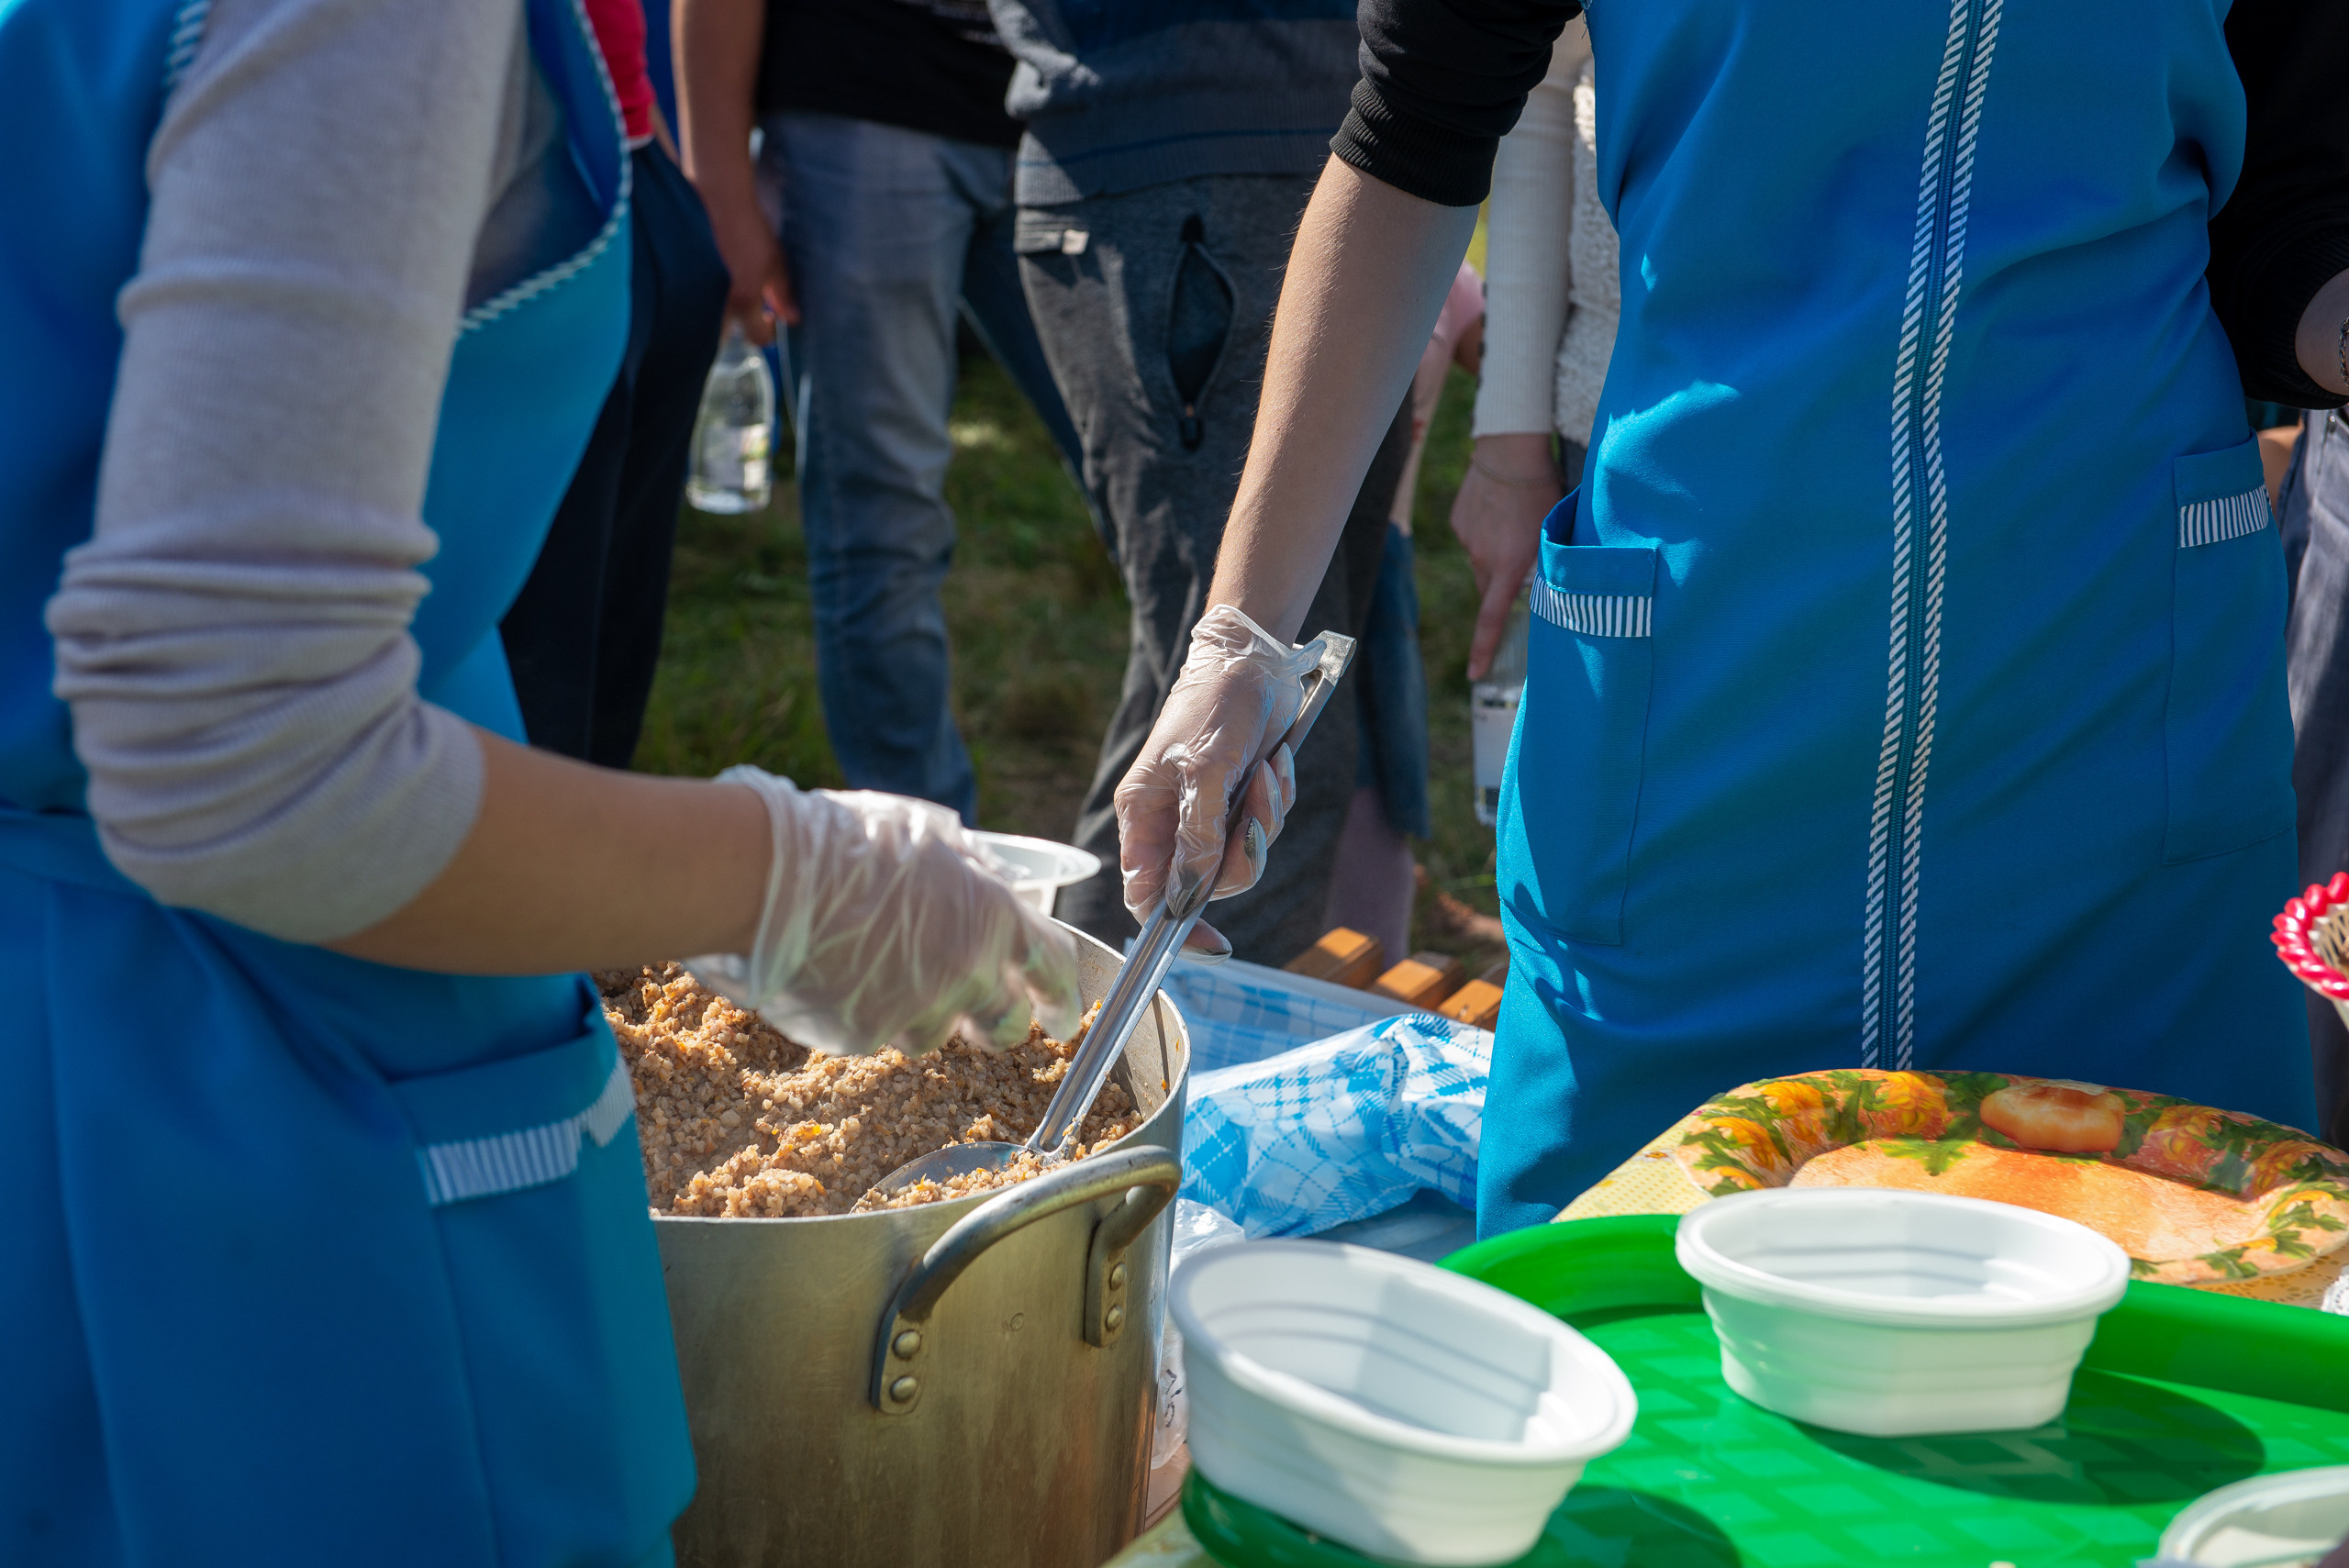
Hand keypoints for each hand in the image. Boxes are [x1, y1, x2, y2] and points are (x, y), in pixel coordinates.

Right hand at [690, 768, 1079, 1056]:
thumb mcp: (933, 841)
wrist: (771, 878)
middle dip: (1000, 1024)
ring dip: (920, 1011)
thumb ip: (973, 877)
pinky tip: (840, 973)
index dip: (1061, 997)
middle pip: (1006, 1023)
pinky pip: (879, 1034)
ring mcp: (917, 1009)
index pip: (1051, 970)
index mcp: (992, 916)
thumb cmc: (849, 843)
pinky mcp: (867, 1035)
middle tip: (983, 1017)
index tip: (1063, 1015)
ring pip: (936, 1032)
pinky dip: (868, 1013)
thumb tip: (995, 889)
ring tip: (877, 963)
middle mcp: (967, 971)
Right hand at [702, 190, 797, 344]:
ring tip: (725, 296)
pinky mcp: (680, 278)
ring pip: (704, 323)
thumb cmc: (748, 226)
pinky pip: (688, 302)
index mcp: (745, 299)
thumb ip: (782, 294)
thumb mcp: (774, 261)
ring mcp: (696, 291)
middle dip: (733, 330)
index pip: (757, 338)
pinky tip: (708, 282)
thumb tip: (791, 319)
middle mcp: (718, 302)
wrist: (715, 197)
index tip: (766, 320)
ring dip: (715, 318)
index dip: (766, 332)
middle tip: (743, 311)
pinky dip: (697, 300)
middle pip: (724, 339)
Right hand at [1114, 606, 1314, 945]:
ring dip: (1265, 818)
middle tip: (1254, 817)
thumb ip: (1198, 836)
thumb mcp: (1206, 769)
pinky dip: (1277, 799)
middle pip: (1206, 884)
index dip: (1173, 926)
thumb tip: (1188, 897)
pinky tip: (1273, 762)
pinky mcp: (1243, 801)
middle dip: (1241, 854)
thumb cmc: (1214, 705)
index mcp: (1143, 818)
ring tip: (1265, 772)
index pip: (1145, 894)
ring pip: (1243, 857)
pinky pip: (1266, 827)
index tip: (1212, 944)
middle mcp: (1172, 823)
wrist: (1253, 660)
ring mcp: (1209, 814)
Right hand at [1450, 432, 1560, 678]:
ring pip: (1481, 560)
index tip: (1474, 673)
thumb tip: (1542, 586)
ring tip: (1514, 520)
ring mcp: (1467, 539)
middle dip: (1503, 585)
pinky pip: (1472, 537)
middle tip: (1522, 563)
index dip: (1484, 648)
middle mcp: (1483, 558)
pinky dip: (1485, 530)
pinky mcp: (1458, 520)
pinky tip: (1500, 506)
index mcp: (1509, 566)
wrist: (1511, 449)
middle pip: (1489, 588)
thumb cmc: (1543, 489)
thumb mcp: (1553, 531)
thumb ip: (1546, 563)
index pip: (1492, 618)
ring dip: (1496, 552)